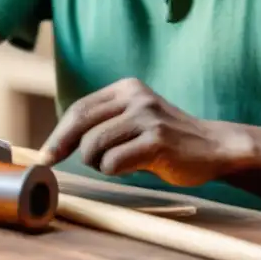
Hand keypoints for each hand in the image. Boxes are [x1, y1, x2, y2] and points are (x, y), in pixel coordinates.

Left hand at [39, 78, 251, 186]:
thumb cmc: (169, 139)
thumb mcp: (136, 118)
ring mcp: (147, 117)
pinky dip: (114, 171)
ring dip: (98, 163)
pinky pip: (114, 162)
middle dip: (61, 147)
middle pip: (81, 123)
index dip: (58, 133)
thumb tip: (59, 143)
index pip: (80, 108)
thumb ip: (106, 123)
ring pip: (94, 146)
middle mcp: (135, 97)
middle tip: (51, 164)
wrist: (215, 146)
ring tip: (118, 164)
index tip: (45, 153)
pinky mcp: (157, 141)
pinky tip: (134, 168)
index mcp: (127, 88)